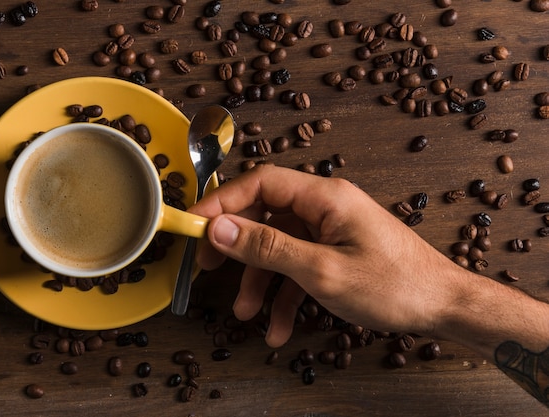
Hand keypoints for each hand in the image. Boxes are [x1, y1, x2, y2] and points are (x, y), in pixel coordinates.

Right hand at [189, 165, 460, 346]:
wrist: (443, 306)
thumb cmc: (396, 285)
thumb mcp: (322, 271)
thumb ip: (268, 247)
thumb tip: (220, 228)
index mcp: (324, 197)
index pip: (259, 183)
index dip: (222, 201)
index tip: (194, 225)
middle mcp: (324, 207)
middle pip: (264, 214)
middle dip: (235, 245)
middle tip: (209, 267)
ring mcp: (330, 229)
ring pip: (277, 246)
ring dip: (259, 281)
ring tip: (247, 313)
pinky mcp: (335, 250)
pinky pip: (297, 265)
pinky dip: (284, 294)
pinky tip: (279, 326)